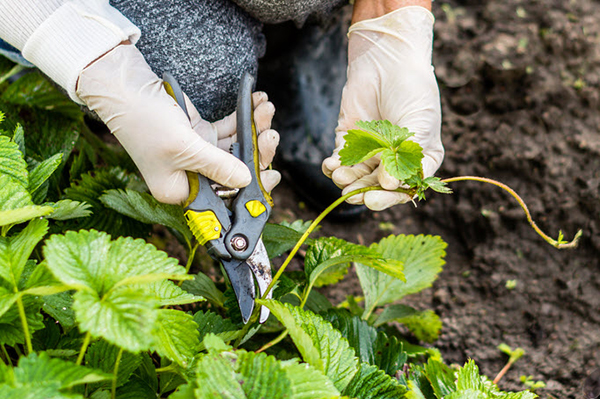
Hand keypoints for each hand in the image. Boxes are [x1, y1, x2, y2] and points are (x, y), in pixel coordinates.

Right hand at [76, 44, 279, 203]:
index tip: (270, 177)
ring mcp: (197, 154)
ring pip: (235, 149)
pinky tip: (256, 103)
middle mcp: (190, 176)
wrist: (125, 86)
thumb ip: (218, 166)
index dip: (249, 191)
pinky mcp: (199, 134)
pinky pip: (228, 130)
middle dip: (256, 153)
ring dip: (253, 129)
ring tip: (265, 110)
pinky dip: (243, 118)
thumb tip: (247, 180)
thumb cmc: (144, 121)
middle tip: (270, 136)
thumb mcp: (184, 148)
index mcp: (180, 191)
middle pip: (235, 173)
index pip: (222, 200)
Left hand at [322, 6, 442, 210]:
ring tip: (340, 177)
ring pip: (357, 177)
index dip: (389, 198)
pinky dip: (333, 167)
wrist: (387, 59)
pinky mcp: (349, 140)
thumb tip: (389, 185)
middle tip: (352, 195)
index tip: (374, 200)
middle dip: (364, 192)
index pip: (405, 189)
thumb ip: (407, 155)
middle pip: (378, 187)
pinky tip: (330, 166)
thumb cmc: (412, 89)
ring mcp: (371, 151)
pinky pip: (340, 161)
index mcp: (418, 160)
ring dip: (348, 181)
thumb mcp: (420, 123)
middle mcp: (394, 160)